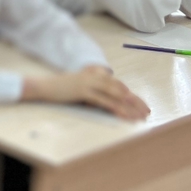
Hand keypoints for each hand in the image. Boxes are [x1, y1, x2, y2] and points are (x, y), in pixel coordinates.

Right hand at [23, 65, 149, 120]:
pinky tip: (125, 116)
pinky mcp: (84, 91)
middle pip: (121, 89)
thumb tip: (107, 101)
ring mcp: (89, 83)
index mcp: (95, 74)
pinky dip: (117, 109)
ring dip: (130, 106)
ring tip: (140, 115)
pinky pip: (104, 101)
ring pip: (115, 95)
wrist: (44, 86)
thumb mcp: (79, 87)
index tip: (141, 105)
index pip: (118, 85)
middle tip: (146, 111)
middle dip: (135, 101)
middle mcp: (95, 76)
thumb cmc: (60, 89)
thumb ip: (93, 91)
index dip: (131, 96)